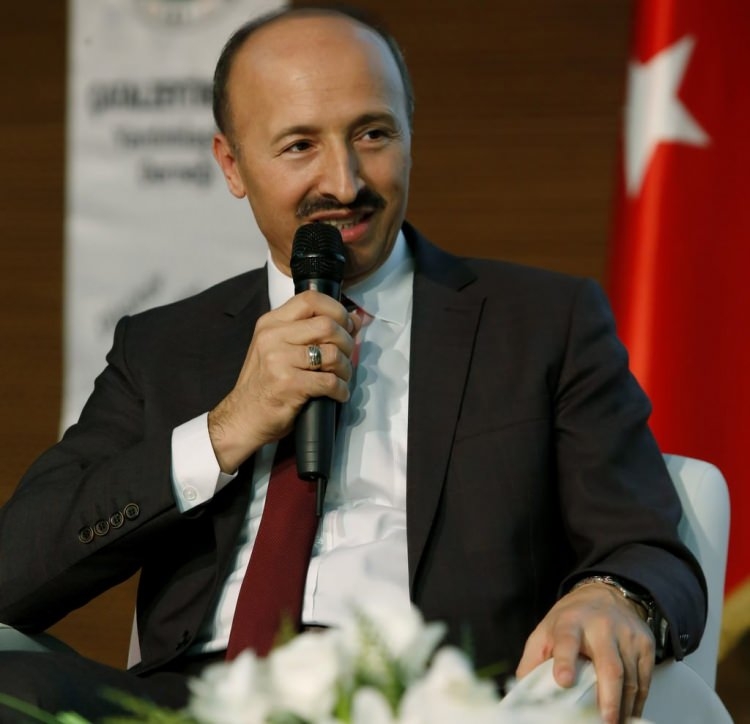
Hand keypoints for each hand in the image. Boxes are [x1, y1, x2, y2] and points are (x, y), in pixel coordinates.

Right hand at [207, 290, 361, 471]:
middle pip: (327, 325)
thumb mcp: (279, 348)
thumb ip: (311, 331)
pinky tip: (338, 394)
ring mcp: (278, 360)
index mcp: (271, 322)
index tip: (346, 325)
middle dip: (346, 341)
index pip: (310, 299)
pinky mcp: (288, 384)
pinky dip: (341, 389)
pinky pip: (329, 381)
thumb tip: (355, 319)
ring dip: (345, 368)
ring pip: (332, 353)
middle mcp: (272, 336)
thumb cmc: (265, 383)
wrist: (242, 417)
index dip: (337, 310)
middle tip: (346, 356)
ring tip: (341, 377)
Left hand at [516, 582, 655, 723]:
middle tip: (605, 722)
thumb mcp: (545, 631)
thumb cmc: (571, 619)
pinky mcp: (645, 644)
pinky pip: (644, 680)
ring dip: (624, 707)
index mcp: (570, 622)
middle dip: (608, 698)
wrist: (604, 594)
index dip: (564, 660)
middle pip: (609, 666)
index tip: (563, 680)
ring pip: (630, 678)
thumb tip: (522, 691)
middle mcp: (601, 626)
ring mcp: (627, 635)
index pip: (566, 640)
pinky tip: (628, 714)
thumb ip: (533, 660)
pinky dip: (637, 702)